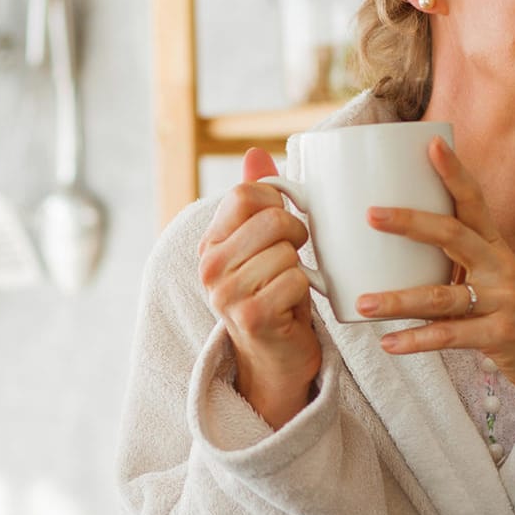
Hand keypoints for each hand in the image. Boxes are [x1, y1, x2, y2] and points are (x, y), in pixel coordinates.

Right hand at [197, 148, 321, 426]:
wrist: (275, 360)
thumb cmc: (275, 297)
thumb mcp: (264, 246)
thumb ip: (258, 201)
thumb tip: (255, 153)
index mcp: (211, 242)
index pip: (247, 194)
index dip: (279, 204)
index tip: (284, 228)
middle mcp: (209, 266)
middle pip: (272, 219)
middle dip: (297, 236)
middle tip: (294, 259)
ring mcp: (225, 293)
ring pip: (287, 252)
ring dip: (301, 269)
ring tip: (290, 288)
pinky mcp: (249, 316)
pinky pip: (295, 281)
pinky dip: (305, 293)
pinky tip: (292, 308)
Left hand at [354, 138, 514, 402]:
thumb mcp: (499, 282)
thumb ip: (462, 266)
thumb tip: (406, 252)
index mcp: (497, 249)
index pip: (475, 202)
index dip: (454, 173)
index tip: (431, 143)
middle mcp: (502, 268)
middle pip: (453, 235)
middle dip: (410, 222)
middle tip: (371, 214)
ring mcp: (503, 302)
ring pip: (442, 296)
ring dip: (398, 300)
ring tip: (362, 303)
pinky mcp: (501, 336)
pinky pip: (451, 336)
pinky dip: (417, 341)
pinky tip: (388, 343)